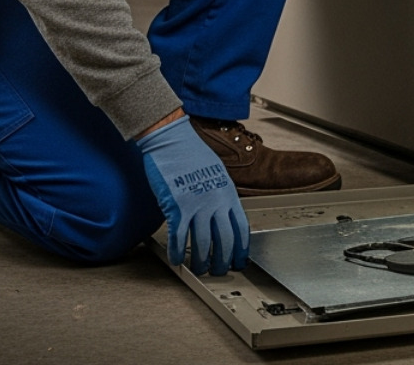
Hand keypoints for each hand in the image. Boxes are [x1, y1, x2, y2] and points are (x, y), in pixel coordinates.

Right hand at [135, 116, 248, 274]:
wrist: (172, 140)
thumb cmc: (192, 154)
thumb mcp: (217, 173)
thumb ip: (222, 195)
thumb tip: (224, 214)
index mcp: (229, 194)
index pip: (241, 229)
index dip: (242, 250)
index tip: (240, 262)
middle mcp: (216, 202)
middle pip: (224, 241)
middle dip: (223, 261)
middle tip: (219, 272)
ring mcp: (196, 205)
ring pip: (202, 243)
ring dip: (200, 261)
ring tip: (197, 269)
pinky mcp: (176, 206)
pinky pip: (178, 237)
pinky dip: (176, 252)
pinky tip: (176, 259)